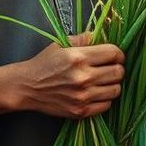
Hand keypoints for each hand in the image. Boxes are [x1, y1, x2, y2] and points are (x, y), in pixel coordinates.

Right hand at [0, 33, 123, 119]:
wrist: (27, 87)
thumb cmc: (44, 64)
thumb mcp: (61, 44)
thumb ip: (84, 38)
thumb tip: (102, 34)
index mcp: (79, 57)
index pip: (114, 53)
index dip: (118, 53)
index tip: (115, 55)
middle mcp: (83, 77)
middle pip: (118, 72)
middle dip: (117, 67)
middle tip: (111, 67)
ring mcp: (83, 96)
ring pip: (116, 90)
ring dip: (113, 84)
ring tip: (104, 80)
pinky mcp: (81, 111)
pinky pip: (107, 105)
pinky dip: (105, 99)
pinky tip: (97, 92)